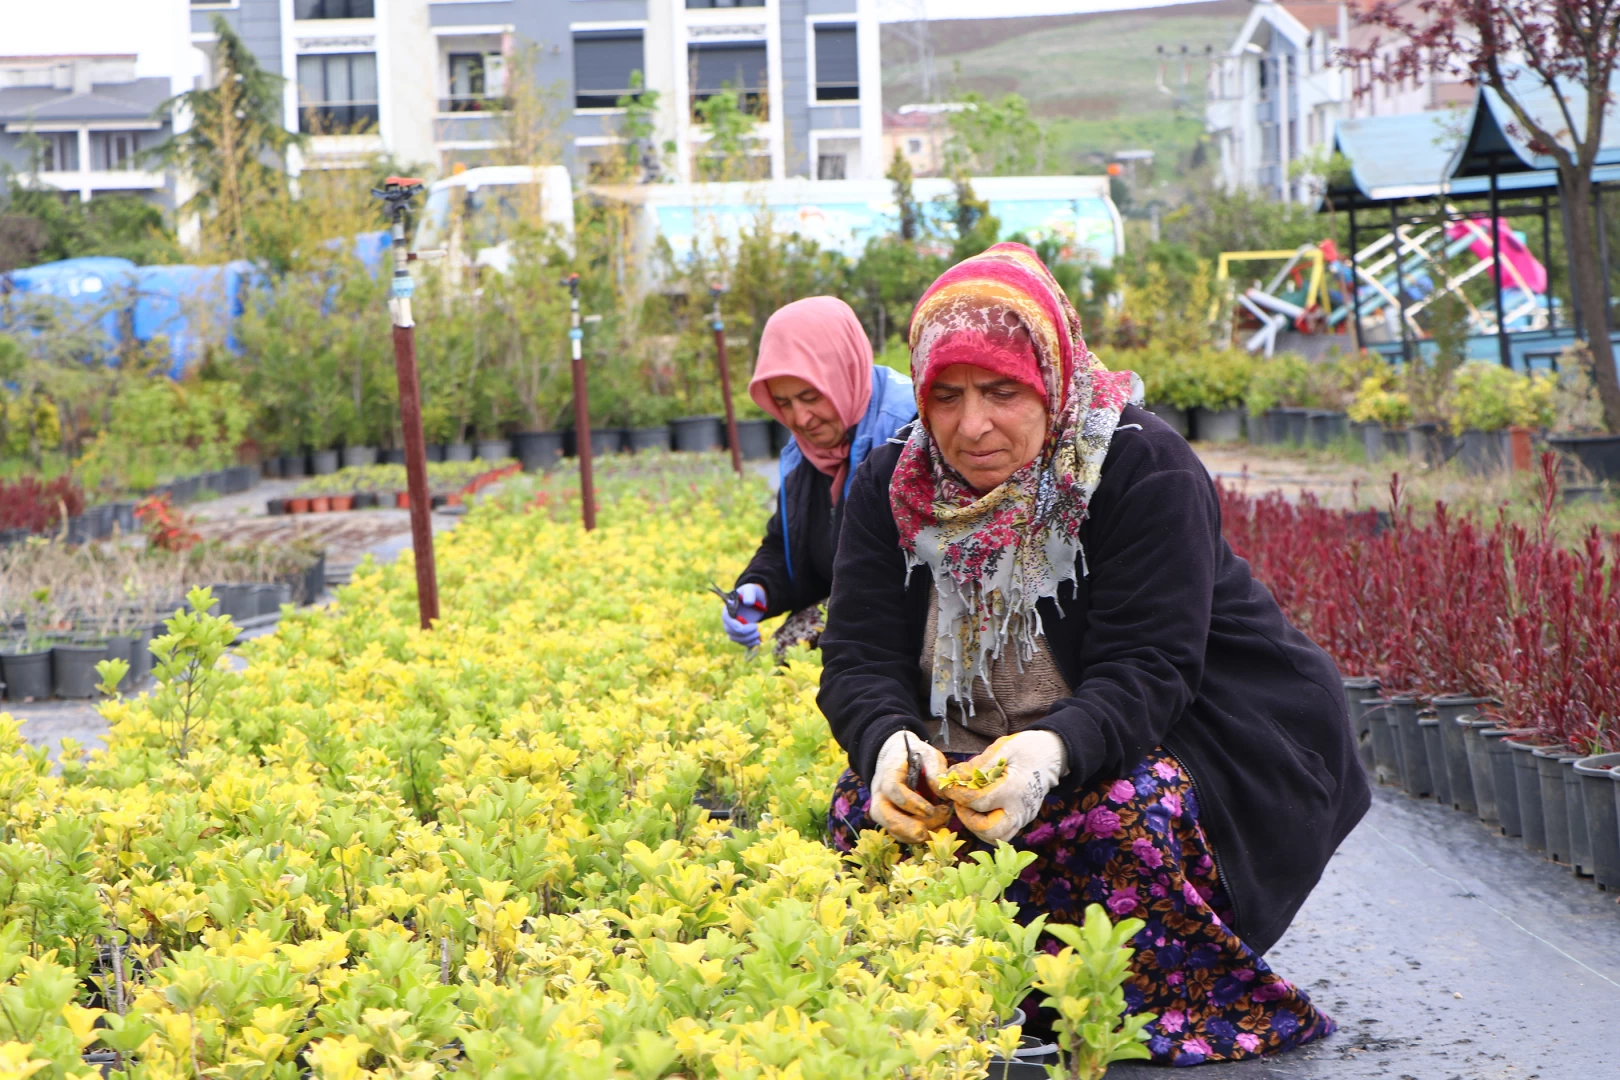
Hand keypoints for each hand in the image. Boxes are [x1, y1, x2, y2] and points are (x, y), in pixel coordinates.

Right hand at [721, 583, 767, 647]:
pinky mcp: (739, 633)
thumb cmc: (750, 593)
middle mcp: (728, 621)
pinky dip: (749, 644)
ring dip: (748, 640)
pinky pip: (741, 642)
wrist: (755, 599)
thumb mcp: (750, 590)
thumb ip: (749, 594)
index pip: (729, 623)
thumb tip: (748, 603)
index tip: (755, 625)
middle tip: (758, 630)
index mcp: (727, 611)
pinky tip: (757, 641)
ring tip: (758, 634)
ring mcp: (732, 628)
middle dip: (746, 634)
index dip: (741, 628)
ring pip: (736, 639)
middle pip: (732, 633)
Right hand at [869, 730, 952, 842]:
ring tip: (938, 826)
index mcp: (889, 771)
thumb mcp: (929, 755)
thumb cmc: (916, 755)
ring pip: (889, 827)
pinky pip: (898, 833)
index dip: (911, 802)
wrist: (899, 757)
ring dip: (913, 834)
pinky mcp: (889, 818)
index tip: (930, 809)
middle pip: (881, 813)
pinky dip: (915, 837)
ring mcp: (882, 806)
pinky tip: (934, 829)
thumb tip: (943, 793)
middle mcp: (880, 791)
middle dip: (906, 827)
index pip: (892, 788)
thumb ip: (935, 770)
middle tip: (929, 830)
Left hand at [936, 731, 1067, 842]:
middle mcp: (1019, 809)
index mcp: (1013, 789)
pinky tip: (982, 810)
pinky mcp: (1024, 819)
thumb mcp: (1003, 748)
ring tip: (971, 807)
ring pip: (996, 837)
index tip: (949, 786)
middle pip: (988, 831)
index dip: (958, 794)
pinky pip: (1003, 832)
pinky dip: (988, 827)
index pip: (977, 802)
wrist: (1053, 755)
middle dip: (968, 819)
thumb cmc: (1027, 748)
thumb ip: (979, 764)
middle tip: (962, 802)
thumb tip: (955, 775)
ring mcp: (1024, 817)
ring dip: (977, 827)